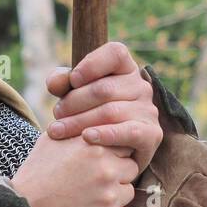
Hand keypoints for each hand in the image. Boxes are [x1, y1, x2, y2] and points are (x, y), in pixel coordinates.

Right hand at [9, 132, 138, 206]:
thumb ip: (77, 130)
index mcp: (94, 147)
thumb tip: (92, 121)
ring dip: (114, 195)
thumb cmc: (34, 175)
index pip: (123, 144)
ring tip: (88, 198)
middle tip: (93, 182)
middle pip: (130, 168)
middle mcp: (106, 170)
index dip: (112, 153)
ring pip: (127, 192)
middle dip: (116, 173)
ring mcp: (109, 196)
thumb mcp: (51, 142)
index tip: (98, 162)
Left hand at [45, 42, 163, 172]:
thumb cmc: (86, 116)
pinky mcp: (151, 134)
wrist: (105, 153)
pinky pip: (129, 132)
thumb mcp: (72, 95)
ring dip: (79, 121)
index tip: (73, 80)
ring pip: (110, 111)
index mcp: (125, 69)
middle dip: (73, 102)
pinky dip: (106, 134)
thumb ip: (61, 84)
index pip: (115, 53)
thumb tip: (55, 83)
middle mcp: (141, 86)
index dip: (92, 64)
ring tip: (57, 130)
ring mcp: (148, 110)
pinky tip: (87, 137)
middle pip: (104, 88)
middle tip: (56, 114)